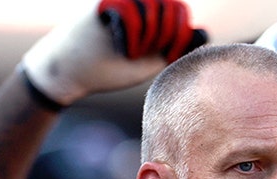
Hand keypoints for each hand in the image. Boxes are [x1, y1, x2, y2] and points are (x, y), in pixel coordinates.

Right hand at [20, 0, 207, 107]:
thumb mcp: (153, 61)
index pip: (181, 12)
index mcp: (151, 14)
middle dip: (168, 35)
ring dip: (149, 37)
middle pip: (173, 6)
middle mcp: (138, 1)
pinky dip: (132, 36)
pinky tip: (122, 48)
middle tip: (149, 53)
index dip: (182, 37)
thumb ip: (177, 47)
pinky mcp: (105, 1)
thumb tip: (203, 31)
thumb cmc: (113, 68)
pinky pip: (132, 11)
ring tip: (131, 53)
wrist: (74, 73)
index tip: (169, 56)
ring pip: (154, 6)